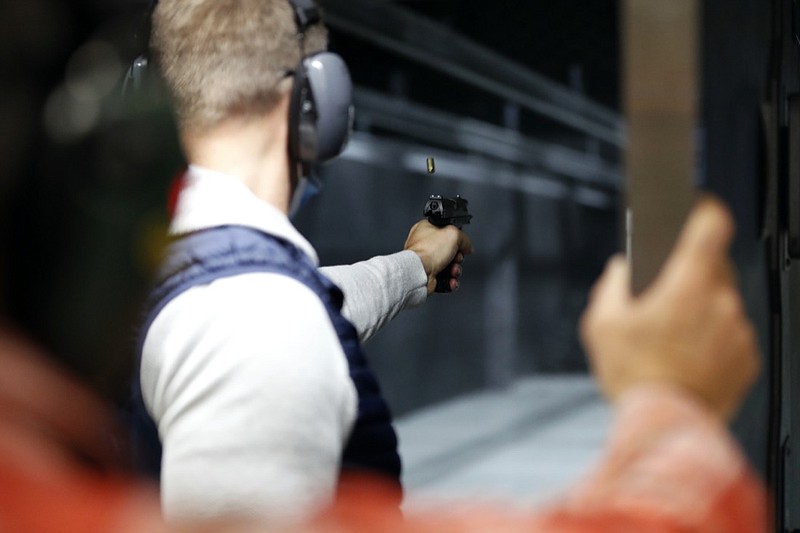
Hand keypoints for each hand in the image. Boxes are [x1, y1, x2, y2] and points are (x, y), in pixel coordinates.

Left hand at [403, 220, 473, 294]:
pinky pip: (445, 278)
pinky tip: (450, 279)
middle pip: (450, 250)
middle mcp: (424, 244)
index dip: (456, 237)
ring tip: (453, 270)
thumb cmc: (427, 251)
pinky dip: (450, 280)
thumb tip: (467, 247)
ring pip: (448, 265)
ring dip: (455, 269)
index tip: (461, 242)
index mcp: (425, 228)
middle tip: (456, 257)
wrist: (419, 272)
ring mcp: (426, 261)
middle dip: (457, 256)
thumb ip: (464, 238)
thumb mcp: (454, 234)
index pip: (446, 231)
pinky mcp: (428, 275)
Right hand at [580, 197, 759, 420]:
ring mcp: (738, 329)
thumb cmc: (633, 375)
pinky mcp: (747, 357)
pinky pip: (730, 335)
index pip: (711, 225)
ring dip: (702, 310)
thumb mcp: (601, 324)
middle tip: (664, 297)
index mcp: (686, 283)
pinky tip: (688, 358)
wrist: (665, 424)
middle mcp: (720, 301)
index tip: (697, 205)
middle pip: (713, 267)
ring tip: (673, 339)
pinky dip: (713, 339)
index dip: (704, 209)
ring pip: (721, 303)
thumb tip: (621, 270)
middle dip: (690, 274)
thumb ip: (611, 286)